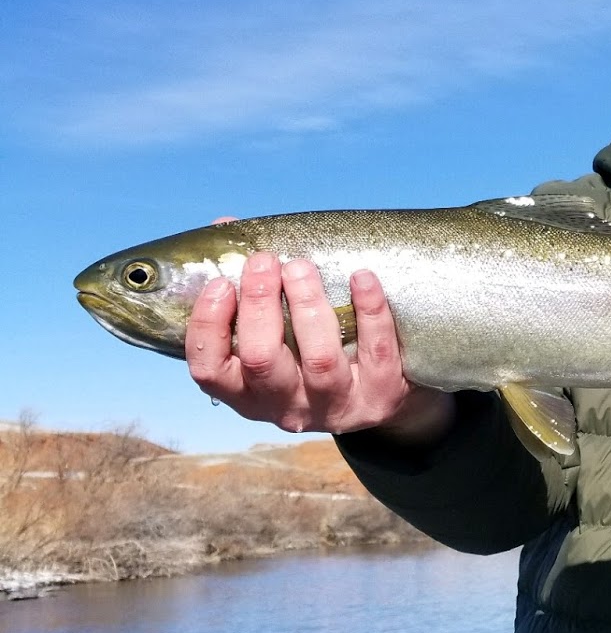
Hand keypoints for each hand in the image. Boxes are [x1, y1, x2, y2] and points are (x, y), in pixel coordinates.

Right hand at [186, 251, 453, 442]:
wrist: (378, 397)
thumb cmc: (311, 354)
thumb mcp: (274, 335)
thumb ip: (247, 288)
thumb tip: (227, 226)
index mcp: (248, 392)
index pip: (209, 370)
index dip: (208, 327)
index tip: (221, 283)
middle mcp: (286, 406)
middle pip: (263, 360)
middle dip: (260, 305)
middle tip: (264, 261)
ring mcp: (335, 404)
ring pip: (319, 360)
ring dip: (308, 305)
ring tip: (302, 266)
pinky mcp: (380, 396)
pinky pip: (376, 353)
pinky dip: (370, 312)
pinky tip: (362, 277)